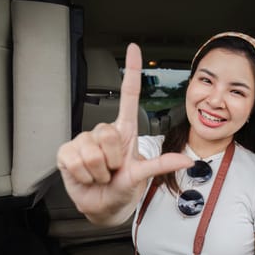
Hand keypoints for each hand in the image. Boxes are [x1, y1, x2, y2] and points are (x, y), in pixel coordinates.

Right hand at [57, 44, 192, 224]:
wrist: (104, 205)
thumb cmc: (124, 185)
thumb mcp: (144, 175)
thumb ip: (162, 165)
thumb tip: (187, 161)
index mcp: (125, 131)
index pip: (128, 96)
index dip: (131, 72)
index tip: (134, 49)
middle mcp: (104, 132)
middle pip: (107, 134)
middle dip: (112, 161)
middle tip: (112, 170)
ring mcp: (84, 141)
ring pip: (91, 151)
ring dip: (99, 172)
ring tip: (101, 175)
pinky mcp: (67, 153)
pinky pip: (75, 161)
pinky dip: (84, 176)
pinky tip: (86, 177)